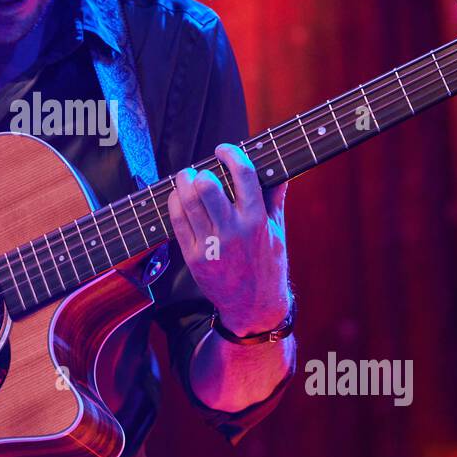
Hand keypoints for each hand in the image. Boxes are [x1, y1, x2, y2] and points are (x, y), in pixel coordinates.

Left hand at [167, 143, 290, 335]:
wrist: (254, 307)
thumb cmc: (268, 266)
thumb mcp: (278, 232)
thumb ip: (275, 199)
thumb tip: (281, 172)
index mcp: (257, 221)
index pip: (243, 175)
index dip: (231, 154)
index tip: (223, 149)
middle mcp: (233, 231)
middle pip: (208, 187)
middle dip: (202, 171)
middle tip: (201, 170)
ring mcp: (210, 245)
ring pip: (188, 201)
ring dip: (184, 182)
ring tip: (186, 177)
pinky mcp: (193, 258)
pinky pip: (177, 221)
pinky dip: (175, 203)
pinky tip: (178, 196)